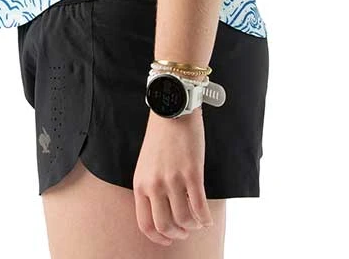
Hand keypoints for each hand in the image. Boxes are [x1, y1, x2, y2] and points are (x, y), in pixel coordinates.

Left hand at [132, 108, 214, 246]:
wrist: (172, 110)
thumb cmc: (161, 136)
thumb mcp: (146, 164)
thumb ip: (150, 186)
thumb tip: (162, 211)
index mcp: (140, 184)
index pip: (145, 224)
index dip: (158, 238)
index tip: (168, 239)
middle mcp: (154, 185)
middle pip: (165, 226)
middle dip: (178, 234)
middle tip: (185, 231)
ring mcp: (173, 180)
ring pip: (184, 220)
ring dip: (193, 226)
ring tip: (197, 221)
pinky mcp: (192, 173)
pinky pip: (200, 207)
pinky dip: (205, 219)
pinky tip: (208, 219)